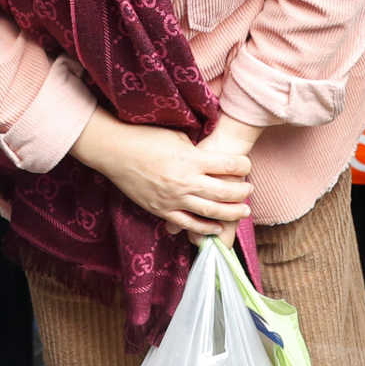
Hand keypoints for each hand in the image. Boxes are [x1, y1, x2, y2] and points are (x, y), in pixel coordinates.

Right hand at [71, 111, 252, 236]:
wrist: (114, 151)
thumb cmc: (144, 137)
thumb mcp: (176, 136)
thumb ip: (196, 150)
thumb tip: (212, 156)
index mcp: (191, 159)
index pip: (229, 165)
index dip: (243, 166)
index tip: (246, 166)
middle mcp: (186, 182)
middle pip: (225, 192)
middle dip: (242, 192)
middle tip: (249, 190)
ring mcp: (174, 199)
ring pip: (211, 212)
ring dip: (231, 212)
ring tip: (243, 211)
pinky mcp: (162, 210)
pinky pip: (188, 224)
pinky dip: (205, 228)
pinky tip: (217, 227)